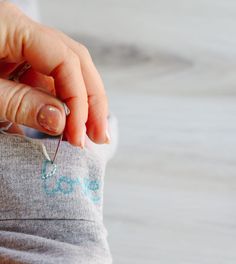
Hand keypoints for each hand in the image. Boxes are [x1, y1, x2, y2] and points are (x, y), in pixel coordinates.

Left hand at [0, 1, 108, 145]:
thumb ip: (19, 103)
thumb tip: (61, 121)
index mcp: (10, 26)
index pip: (64, 59)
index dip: (78, 99)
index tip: (79, 135)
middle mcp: (22, 32)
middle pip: (74, 61)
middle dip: (90, 101)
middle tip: (98, 136)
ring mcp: (19, 48)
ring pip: (62, 74)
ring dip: (76, 106)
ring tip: (85, 136)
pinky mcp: (13, 64)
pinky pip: (41, 83)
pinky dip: (51, 108)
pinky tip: (58, 130)